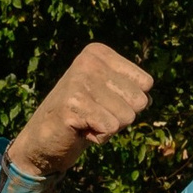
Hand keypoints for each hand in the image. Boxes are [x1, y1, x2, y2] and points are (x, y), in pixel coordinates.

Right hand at [9, 43, 152, 178]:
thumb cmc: (85, 116)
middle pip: (139, 101)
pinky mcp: (73, 104)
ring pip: (127, 117)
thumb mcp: (111, 95)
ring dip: (110, 127)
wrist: (44, 139)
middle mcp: (88, 62)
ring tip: (87, 121)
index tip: (104, 102)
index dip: (130, 102)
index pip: (146, 83)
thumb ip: (134, 90)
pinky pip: (111, 128)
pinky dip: (100, 137)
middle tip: (95, 114)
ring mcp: (79, 82)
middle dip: (122, 116)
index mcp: (99, 53)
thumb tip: (148, 99)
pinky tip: (80, 129)